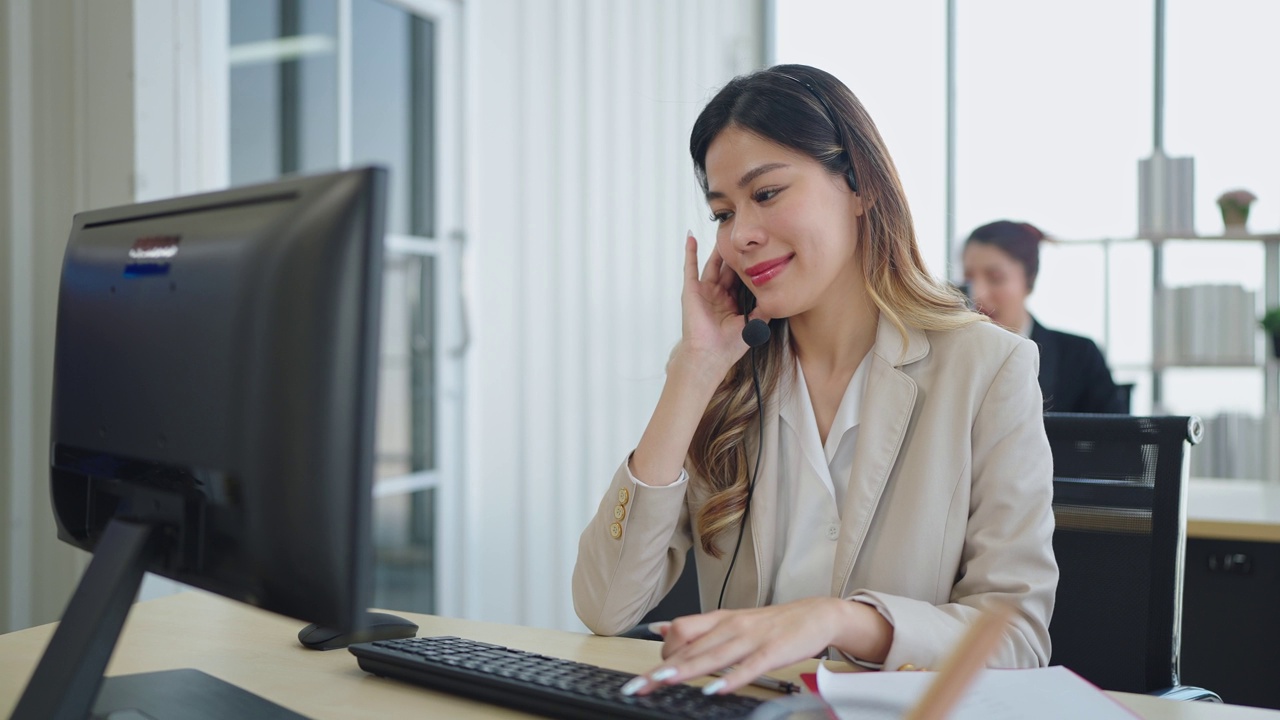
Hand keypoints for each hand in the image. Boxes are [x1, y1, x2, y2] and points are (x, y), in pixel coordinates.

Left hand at [621, 598, 889, 695]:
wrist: (815, 614)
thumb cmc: (772, 623)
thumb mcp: (731, 621)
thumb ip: (697, 628)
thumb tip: (660, 629)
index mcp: (719, 620)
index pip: (680, 631)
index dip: (663, 652)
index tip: (647, 674)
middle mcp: (730, 627)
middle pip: (689, 646)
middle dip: (661, 669)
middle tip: (636, 686)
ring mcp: (751, 639)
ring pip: (712, 655)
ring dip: (686, 670)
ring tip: (663, 682)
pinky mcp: (771, 652)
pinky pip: (747, 667)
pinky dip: (730, 679)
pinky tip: (715, 689)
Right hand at [675, 233, 768, 377]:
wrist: (710, 356)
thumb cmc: (728, 346)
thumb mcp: (754, 325)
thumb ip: (765, 310)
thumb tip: (778, 297)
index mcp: (732, 301)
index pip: (742, 277)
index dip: (750, 265)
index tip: (760, 250)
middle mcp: (718, 294)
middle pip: (729, 268)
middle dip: (736, 254)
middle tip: (745, 237)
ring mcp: (704, 291)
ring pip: (713, 264)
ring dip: (718, 249)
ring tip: (723, 232)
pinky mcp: (691, 290)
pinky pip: (690, 267)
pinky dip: (689, 252)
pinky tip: (691, 237)